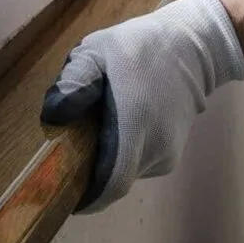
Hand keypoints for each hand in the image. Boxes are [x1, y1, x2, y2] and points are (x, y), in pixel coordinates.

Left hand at [40, 0, 243, 213]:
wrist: (191, 46)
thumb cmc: (138, 47)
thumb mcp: (96, 51)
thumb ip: (73, 83)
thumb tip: (53, 118)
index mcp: (134, 123)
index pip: (112, 183)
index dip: (88, 196)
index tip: (64, 191)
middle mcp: (155, 147)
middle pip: (115, 180)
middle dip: (91, 171)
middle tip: (73, 147)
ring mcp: (168, 153)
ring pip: (127, 172)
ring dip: (108, 159)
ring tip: (100, 125)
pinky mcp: (173, 153)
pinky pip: (139, 164)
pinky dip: (124, 153)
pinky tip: (121, 125)